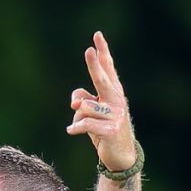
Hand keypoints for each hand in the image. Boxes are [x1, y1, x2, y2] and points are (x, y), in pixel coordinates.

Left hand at [66, 32, 135, 170]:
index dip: (102, 52)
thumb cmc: (103, 129)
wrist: (119, 154)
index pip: (107, 68)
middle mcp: (116, 100)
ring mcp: (116, 115)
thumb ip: (82, 101)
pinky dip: (74, 128)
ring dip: (77, 118)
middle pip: (102, 79)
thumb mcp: (91, 113)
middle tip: (88, 50)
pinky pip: (85, 124)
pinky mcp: (111, 130)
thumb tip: (76, 102)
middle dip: (94, 65)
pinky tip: (71, 131)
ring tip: (81, 125)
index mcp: (113, 92)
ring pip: (84, 107)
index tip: (97, 35)